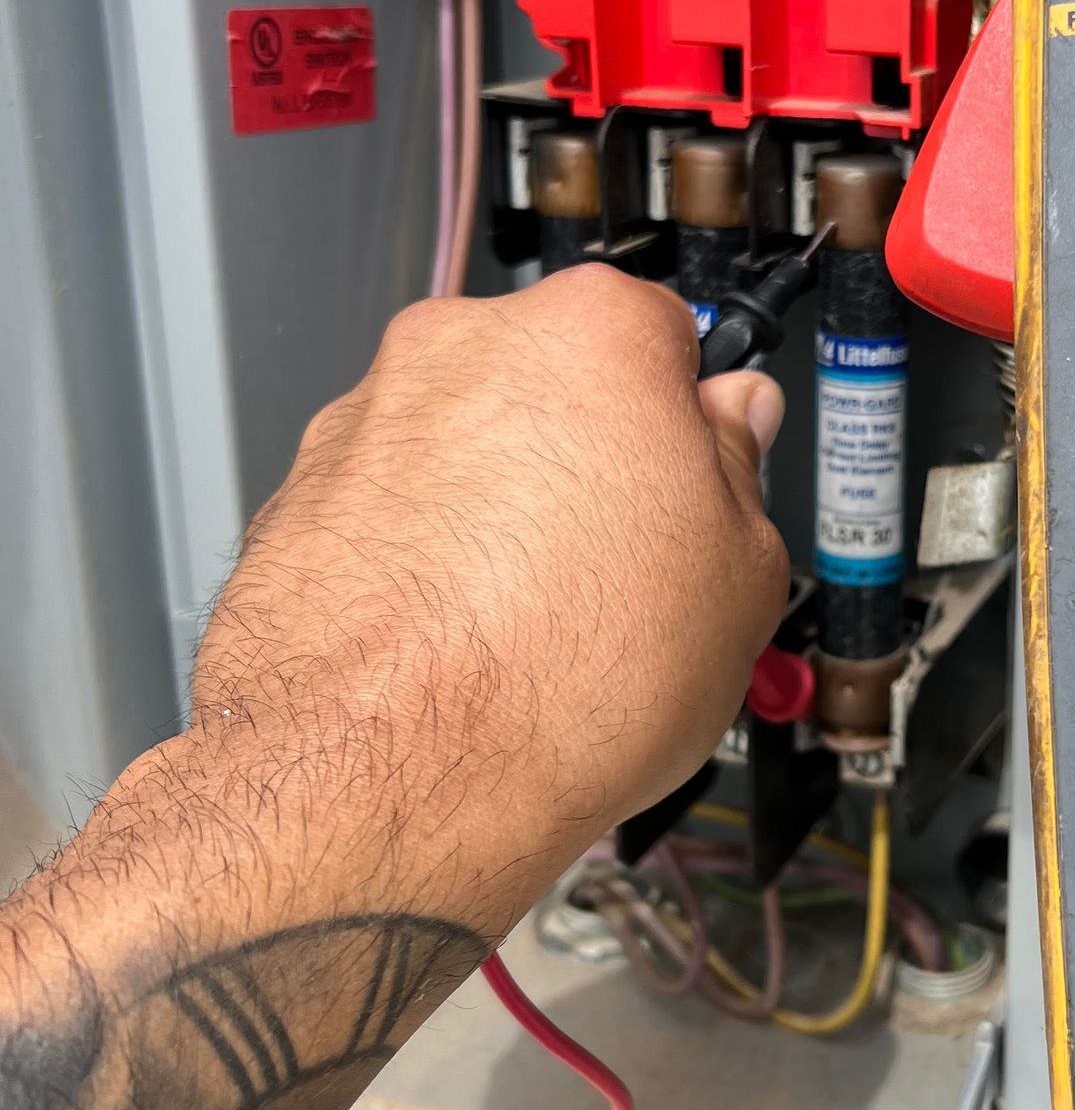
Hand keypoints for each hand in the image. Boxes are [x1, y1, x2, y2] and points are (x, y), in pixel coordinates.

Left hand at [183, 267, 787, 936]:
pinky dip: (424, 560)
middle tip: (630, 568)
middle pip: (555, 384)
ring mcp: (366, 419)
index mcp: (590, 334)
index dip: (691, 418)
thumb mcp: (742, 578)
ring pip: (466, 448)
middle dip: (591, 461)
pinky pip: (392, 512)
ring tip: (539, 627)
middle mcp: (462, 348)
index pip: (668, 332)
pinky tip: (461, 644)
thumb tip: (734, 434)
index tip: (700, 475)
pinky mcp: (297, 498)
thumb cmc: (556, 679)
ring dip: (500, 512)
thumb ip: (740, 471)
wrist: (385, 776)